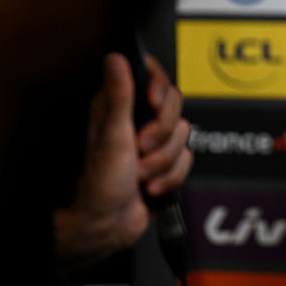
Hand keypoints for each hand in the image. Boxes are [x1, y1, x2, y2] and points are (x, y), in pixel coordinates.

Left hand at [53, 53, 191, 270]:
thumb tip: (116, 59)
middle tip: (140, 147)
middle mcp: (135, 120)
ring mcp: (152, 142)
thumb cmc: (98, 185)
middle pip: (174, 106)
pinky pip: (187, 159)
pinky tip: (150, 185)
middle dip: (161, 134)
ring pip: (183, 135)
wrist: (106, 226)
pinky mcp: (165, 162)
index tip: (154, 104)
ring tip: (140, 173)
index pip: (151, 75)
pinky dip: (170, 176)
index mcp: (118, 106)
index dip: (160, 87)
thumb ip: (119, 95)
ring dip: (163, 161)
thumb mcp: (112, 135)